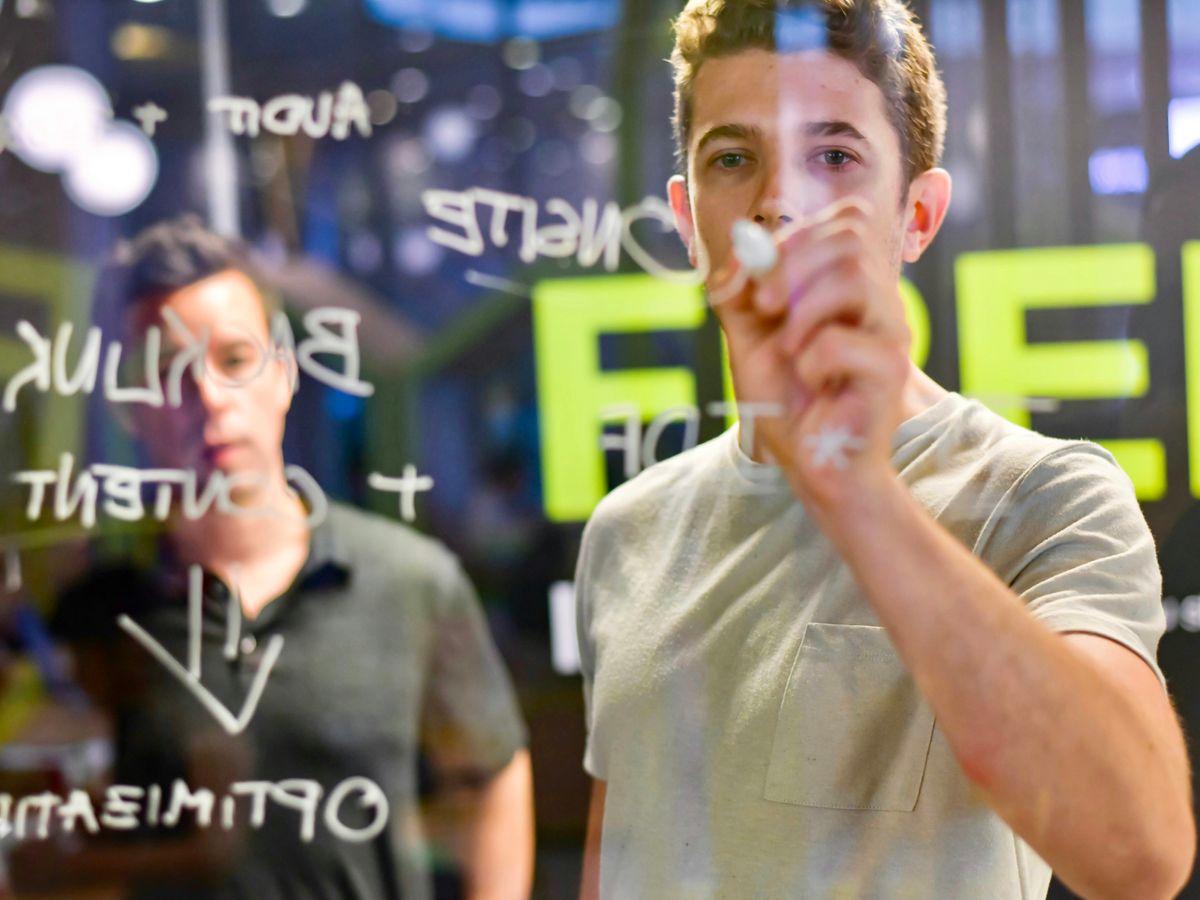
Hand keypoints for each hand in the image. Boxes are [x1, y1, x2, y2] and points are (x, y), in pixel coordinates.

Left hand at [712, 198, 911, 511]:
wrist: (811, 465)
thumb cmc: (788, 403)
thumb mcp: (748, 339)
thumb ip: (739, 294)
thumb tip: (738, 251)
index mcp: (851, 286)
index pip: (846, 220)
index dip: (796, 234)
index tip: (759, 279)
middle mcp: (878, 301)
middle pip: (850, 237)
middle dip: (792, 262)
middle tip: (764, 305)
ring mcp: (890, 334)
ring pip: (854, 278)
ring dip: (802, 309)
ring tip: (788, 348)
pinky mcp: (890, 371)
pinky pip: (842, 342)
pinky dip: (811, 360)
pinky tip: (812, 382)